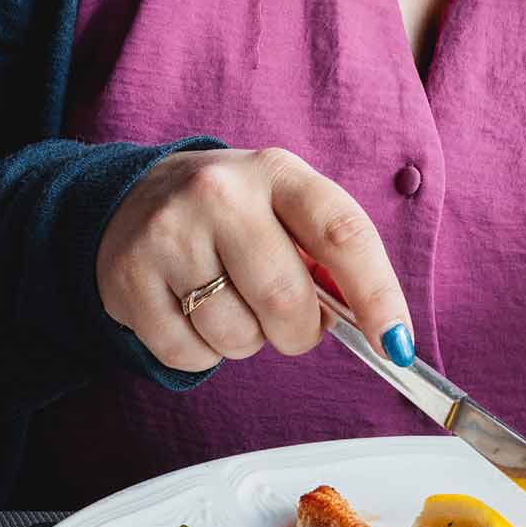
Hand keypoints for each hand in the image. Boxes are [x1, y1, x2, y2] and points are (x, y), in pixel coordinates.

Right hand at [96, 147, 413, 373]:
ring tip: (230, 303)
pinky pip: (189, 355)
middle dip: (300, 332)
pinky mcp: (128, 278)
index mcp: (277, 172)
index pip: (342, 233)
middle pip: (286, 300)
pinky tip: (190, 312)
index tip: (397, 343)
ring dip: (248, 342)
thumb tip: (380, 328)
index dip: (377, 294)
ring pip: (236, 336)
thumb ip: (330, 256)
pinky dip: (203, 352)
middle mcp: (220, 193)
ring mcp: (169, 234)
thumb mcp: (285, 208)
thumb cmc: (233, 215)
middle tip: (293, 325)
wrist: (132, 199)